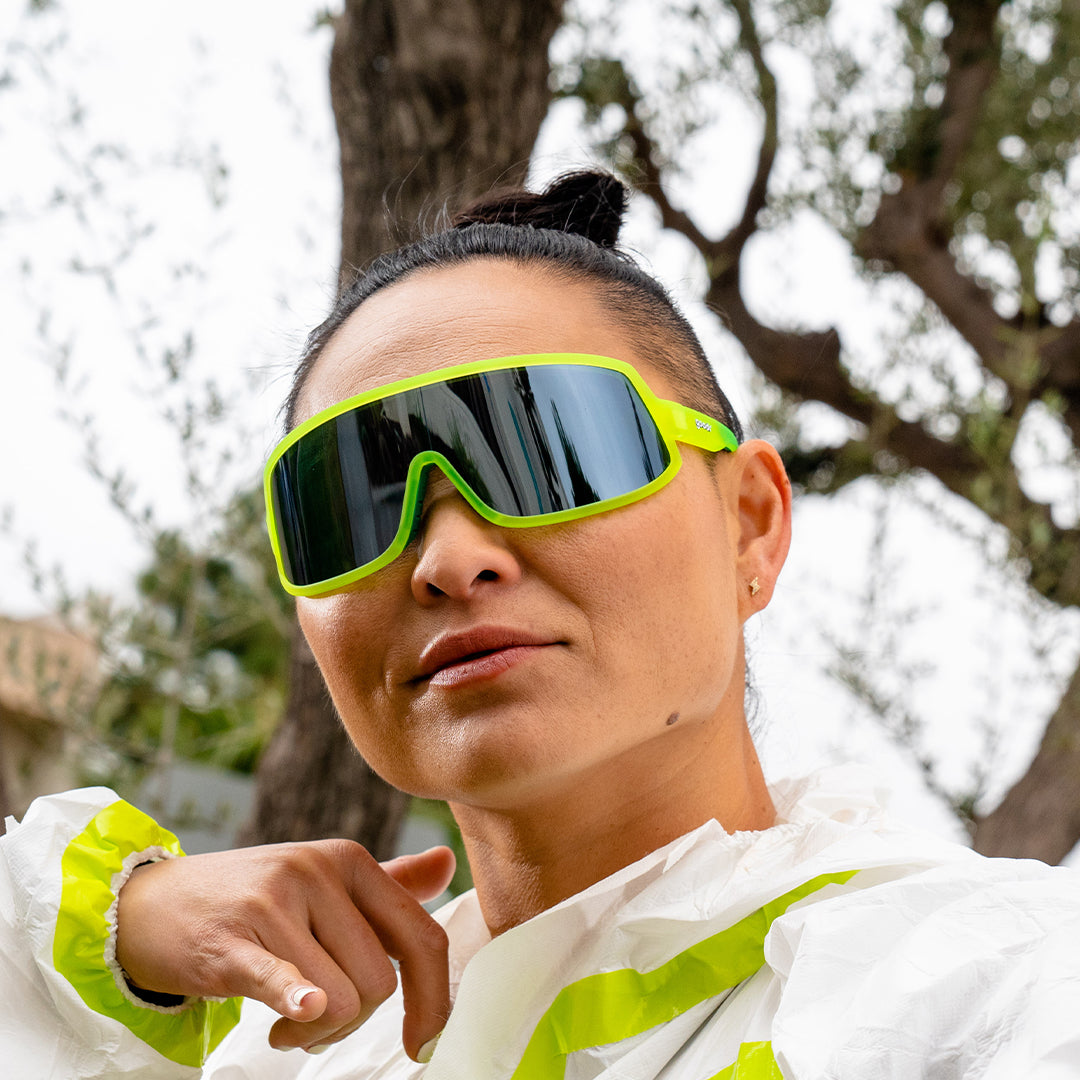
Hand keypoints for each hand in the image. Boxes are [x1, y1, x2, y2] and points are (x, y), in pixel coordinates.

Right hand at [115, 839, 454, 1057]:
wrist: (152, 901)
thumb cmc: (252, 897)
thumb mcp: (322, 879)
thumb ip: (387, 882)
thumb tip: (447, 863)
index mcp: (349, 860)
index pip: (418, 935)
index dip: (433, 997)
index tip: (424, 1039)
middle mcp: (317, 871)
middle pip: (378, 981)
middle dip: (353, 1020)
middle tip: (315, 1016)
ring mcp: (274, 902)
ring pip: (338, 999)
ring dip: (315, 1030)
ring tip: (287, 1017)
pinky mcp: (232, 940)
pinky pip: (282, 980)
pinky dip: (298, 1003)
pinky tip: (291, 1017)